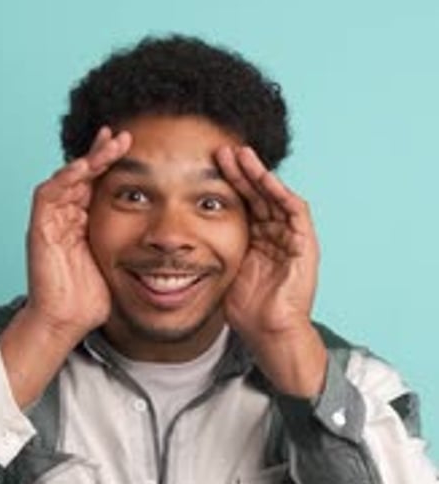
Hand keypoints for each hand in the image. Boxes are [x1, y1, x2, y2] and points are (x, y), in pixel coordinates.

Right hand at [26, 126, 131, 339]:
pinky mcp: (39, 229)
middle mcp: (65, 217)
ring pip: (67, 178)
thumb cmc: (90, 300)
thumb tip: (169, 241)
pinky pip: (49, 195)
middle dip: (103, 153)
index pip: (96, 184)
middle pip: (82, 174)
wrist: (65, 323)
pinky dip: (66, 179)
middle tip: (125, 135)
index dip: (111, 163)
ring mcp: (51, 221)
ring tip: (110, 144)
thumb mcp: (119, 265)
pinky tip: (85, 168)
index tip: (133, 145)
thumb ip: (132, 246)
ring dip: (89, 159)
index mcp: (83, 223)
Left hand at [215, 144, 326, 395]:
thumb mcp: (222, 273)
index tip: (207, 166)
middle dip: (241, 172)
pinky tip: (266, 180)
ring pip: (276, 197)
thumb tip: (176, 243)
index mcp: (257, 240)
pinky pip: (295, 212)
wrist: (270, 332)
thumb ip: (210, 252)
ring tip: (242, 156)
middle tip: (222, 151)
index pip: (243, 203)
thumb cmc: (246, 310)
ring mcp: (292, 239)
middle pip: (258, 194)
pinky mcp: (306, 245)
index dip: (227, 184)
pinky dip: (281, 194)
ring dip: (260, 176)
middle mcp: (276, 235)